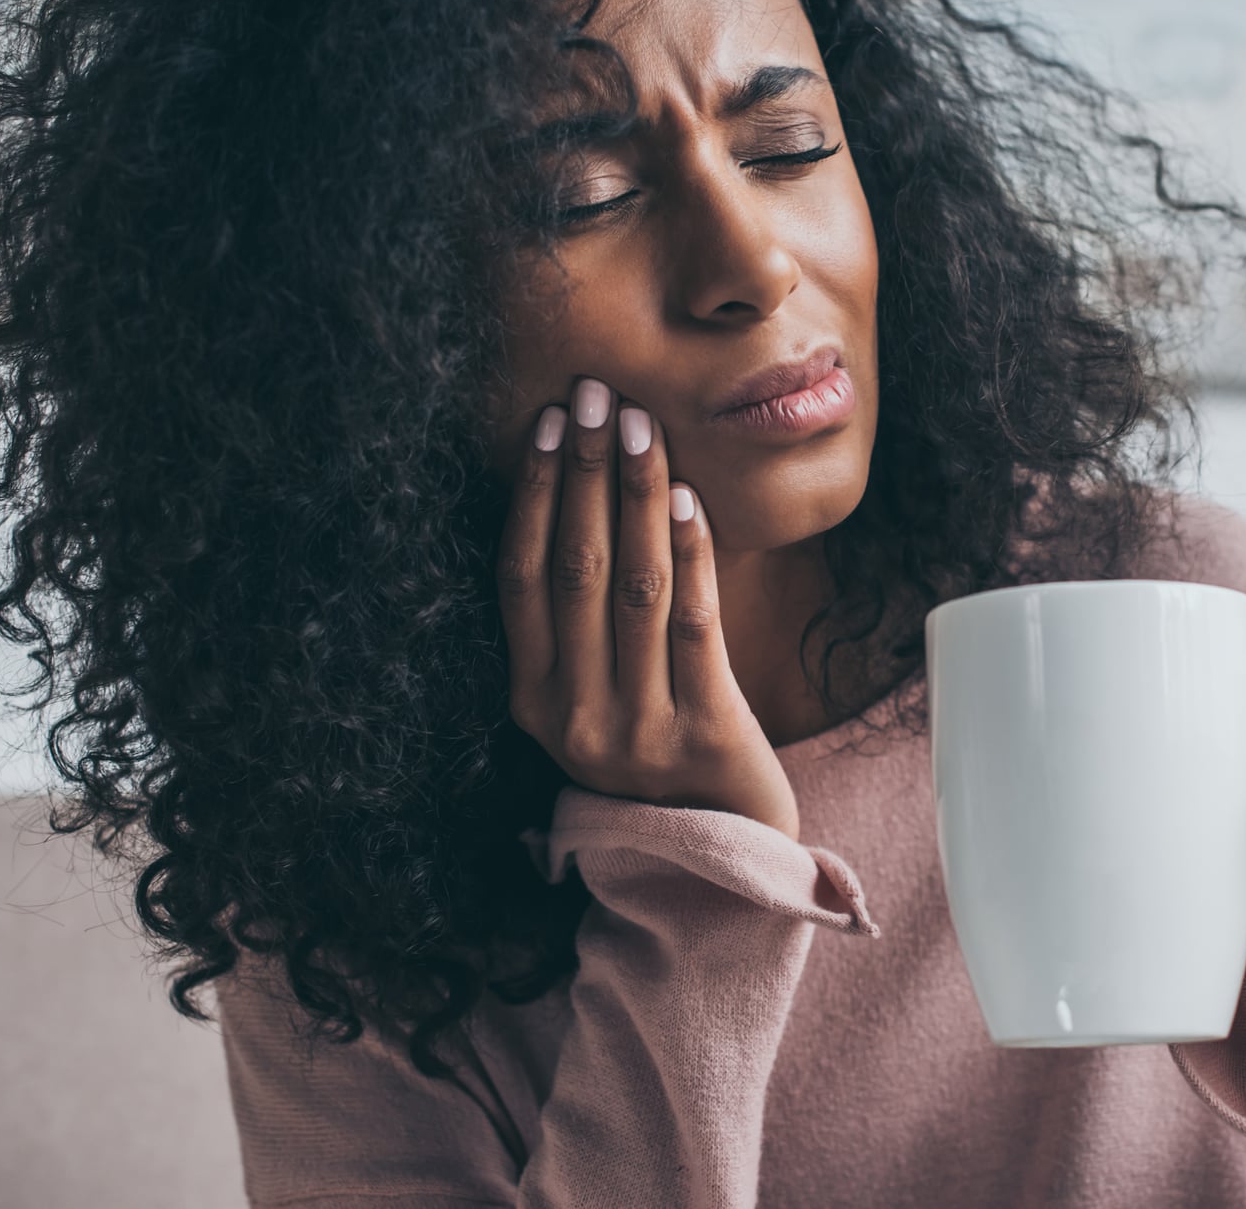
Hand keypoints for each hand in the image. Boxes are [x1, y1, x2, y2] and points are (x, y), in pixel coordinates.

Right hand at [497, 375, 801, 840]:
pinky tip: (688, 497)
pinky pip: (693, 624)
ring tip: (641, 426)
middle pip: (575, 570)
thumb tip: (583, 489)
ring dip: (636, 495)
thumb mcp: (598, 692)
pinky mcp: (702, 735)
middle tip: (595, 395)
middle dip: (586, 472)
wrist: (725, 850)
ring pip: (631, 588)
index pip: (520, 577)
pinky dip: (689, 554)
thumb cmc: (660, 745)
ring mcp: (635, 729)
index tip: (550, 423)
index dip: (534, 494)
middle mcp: (572, 716)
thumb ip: (581, 620)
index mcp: (532, 700)